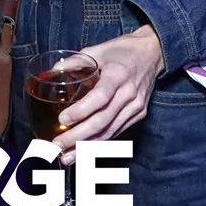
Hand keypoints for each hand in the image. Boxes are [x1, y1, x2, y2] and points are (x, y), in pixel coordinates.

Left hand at [52, 26, 163, 162]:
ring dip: (88, 147)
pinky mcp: (139, 114)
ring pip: (110, 131)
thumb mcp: (98, 49)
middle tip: (58, 146)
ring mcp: (136, 106)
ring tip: (67, 157)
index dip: (81, 111)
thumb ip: (75, 61)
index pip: (100, 98)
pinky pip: (117, 131)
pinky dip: (100, 142)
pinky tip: (85, 150)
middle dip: (79, 137)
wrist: (152, 53)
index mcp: (117, 75)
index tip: (62, 120)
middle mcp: (128, 93)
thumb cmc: (122, 50)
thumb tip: (52, 71)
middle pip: (103, 121)